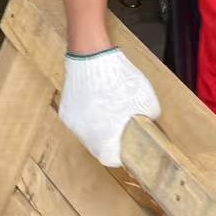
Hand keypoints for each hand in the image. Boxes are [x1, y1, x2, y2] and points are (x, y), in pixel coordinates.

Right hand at [58, 48, 160, 166]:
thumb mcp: (146, 98)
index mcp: (104, 137)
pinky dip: (88, 117)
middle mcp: (85, 134)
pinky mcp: (65, 111)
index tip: (126, 149)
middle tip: (120, 130)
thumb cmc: (119, 79)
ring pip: (87, 134)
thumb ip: (149, 116)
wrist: (92, 57)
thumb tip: (149, 122)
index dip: (120, 155)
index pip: (110, 158)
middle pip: (98, 147)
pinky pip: (79, 121)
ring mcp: (73, 123)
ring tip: (109, 114)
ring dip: (98, 129)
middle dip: (109, 141)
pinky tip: (97, 104)